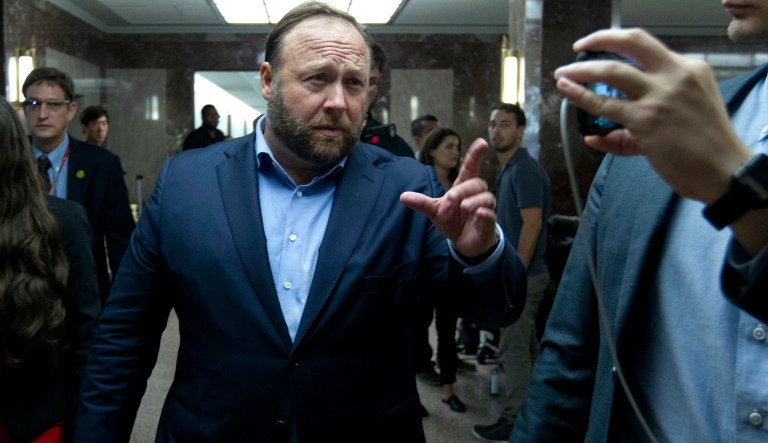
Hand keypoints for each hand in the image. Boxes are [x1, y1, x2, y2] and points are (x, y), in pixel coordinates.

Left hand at [400, 138, 497, 256]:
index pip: (470, 167)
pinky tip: (479, 214)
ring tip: (464, 207)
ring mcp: (484, 208)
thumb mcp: (434, 211)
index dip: (475, 155)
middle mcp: (477, 195)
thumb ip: (422, 203)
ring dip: (475, 201)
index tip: (482, 142)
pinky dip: (485, 213)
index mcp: (463, 187)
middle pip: (477, 182)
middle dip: (465, 189)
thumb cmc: (453, 221)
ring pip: (486, 197)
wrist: (463, 242)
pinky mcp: (488, 222)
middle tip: (453, 197)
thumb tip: (402, 196)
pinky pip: (490, 214)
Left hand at [554, 28, 751, 203]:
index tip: (601, 47)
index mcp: (690, 69)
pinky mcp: (645, 119)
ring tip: (562, 75)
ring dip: (581, 71)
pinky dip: (581, 97)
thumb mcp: (685, 116)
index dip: (619, 44)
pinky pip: (604, 105)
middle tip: (579, 48)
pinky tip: (568, 93)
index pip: (648, 47)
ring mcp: (659, 96)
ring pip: (611, 71)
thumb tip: (595, 135)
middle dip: (600, 39)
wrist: (725, 172)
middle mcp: (675, 75)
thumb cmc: (707, 148)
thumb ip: (643, 118)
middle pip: (632, 42)